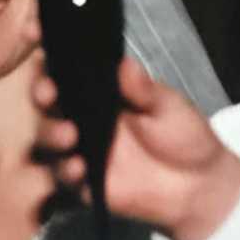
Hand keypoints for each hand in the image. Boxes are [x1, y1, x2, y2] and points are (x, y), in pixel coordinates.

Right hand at [34, 56, 239, 239]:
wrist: (197, 187)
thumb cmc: (183, 138)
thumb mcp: (168, 108)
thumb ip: (144, 90)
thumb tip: (124, 63)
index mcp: (98, 97)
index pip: (66, 76)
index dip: (49, 65)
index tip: (42, 53)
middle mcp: (81, 122)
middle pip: (46, 105)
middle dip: (41, 96)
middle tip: (48, 95)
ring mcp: (79, 152)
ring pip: (46, 140)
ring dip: (50, 134)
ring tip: (69, 136)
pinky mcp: (82, 183)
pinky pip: (62, 177)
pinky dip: (66, 171)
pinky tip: (80, 168)